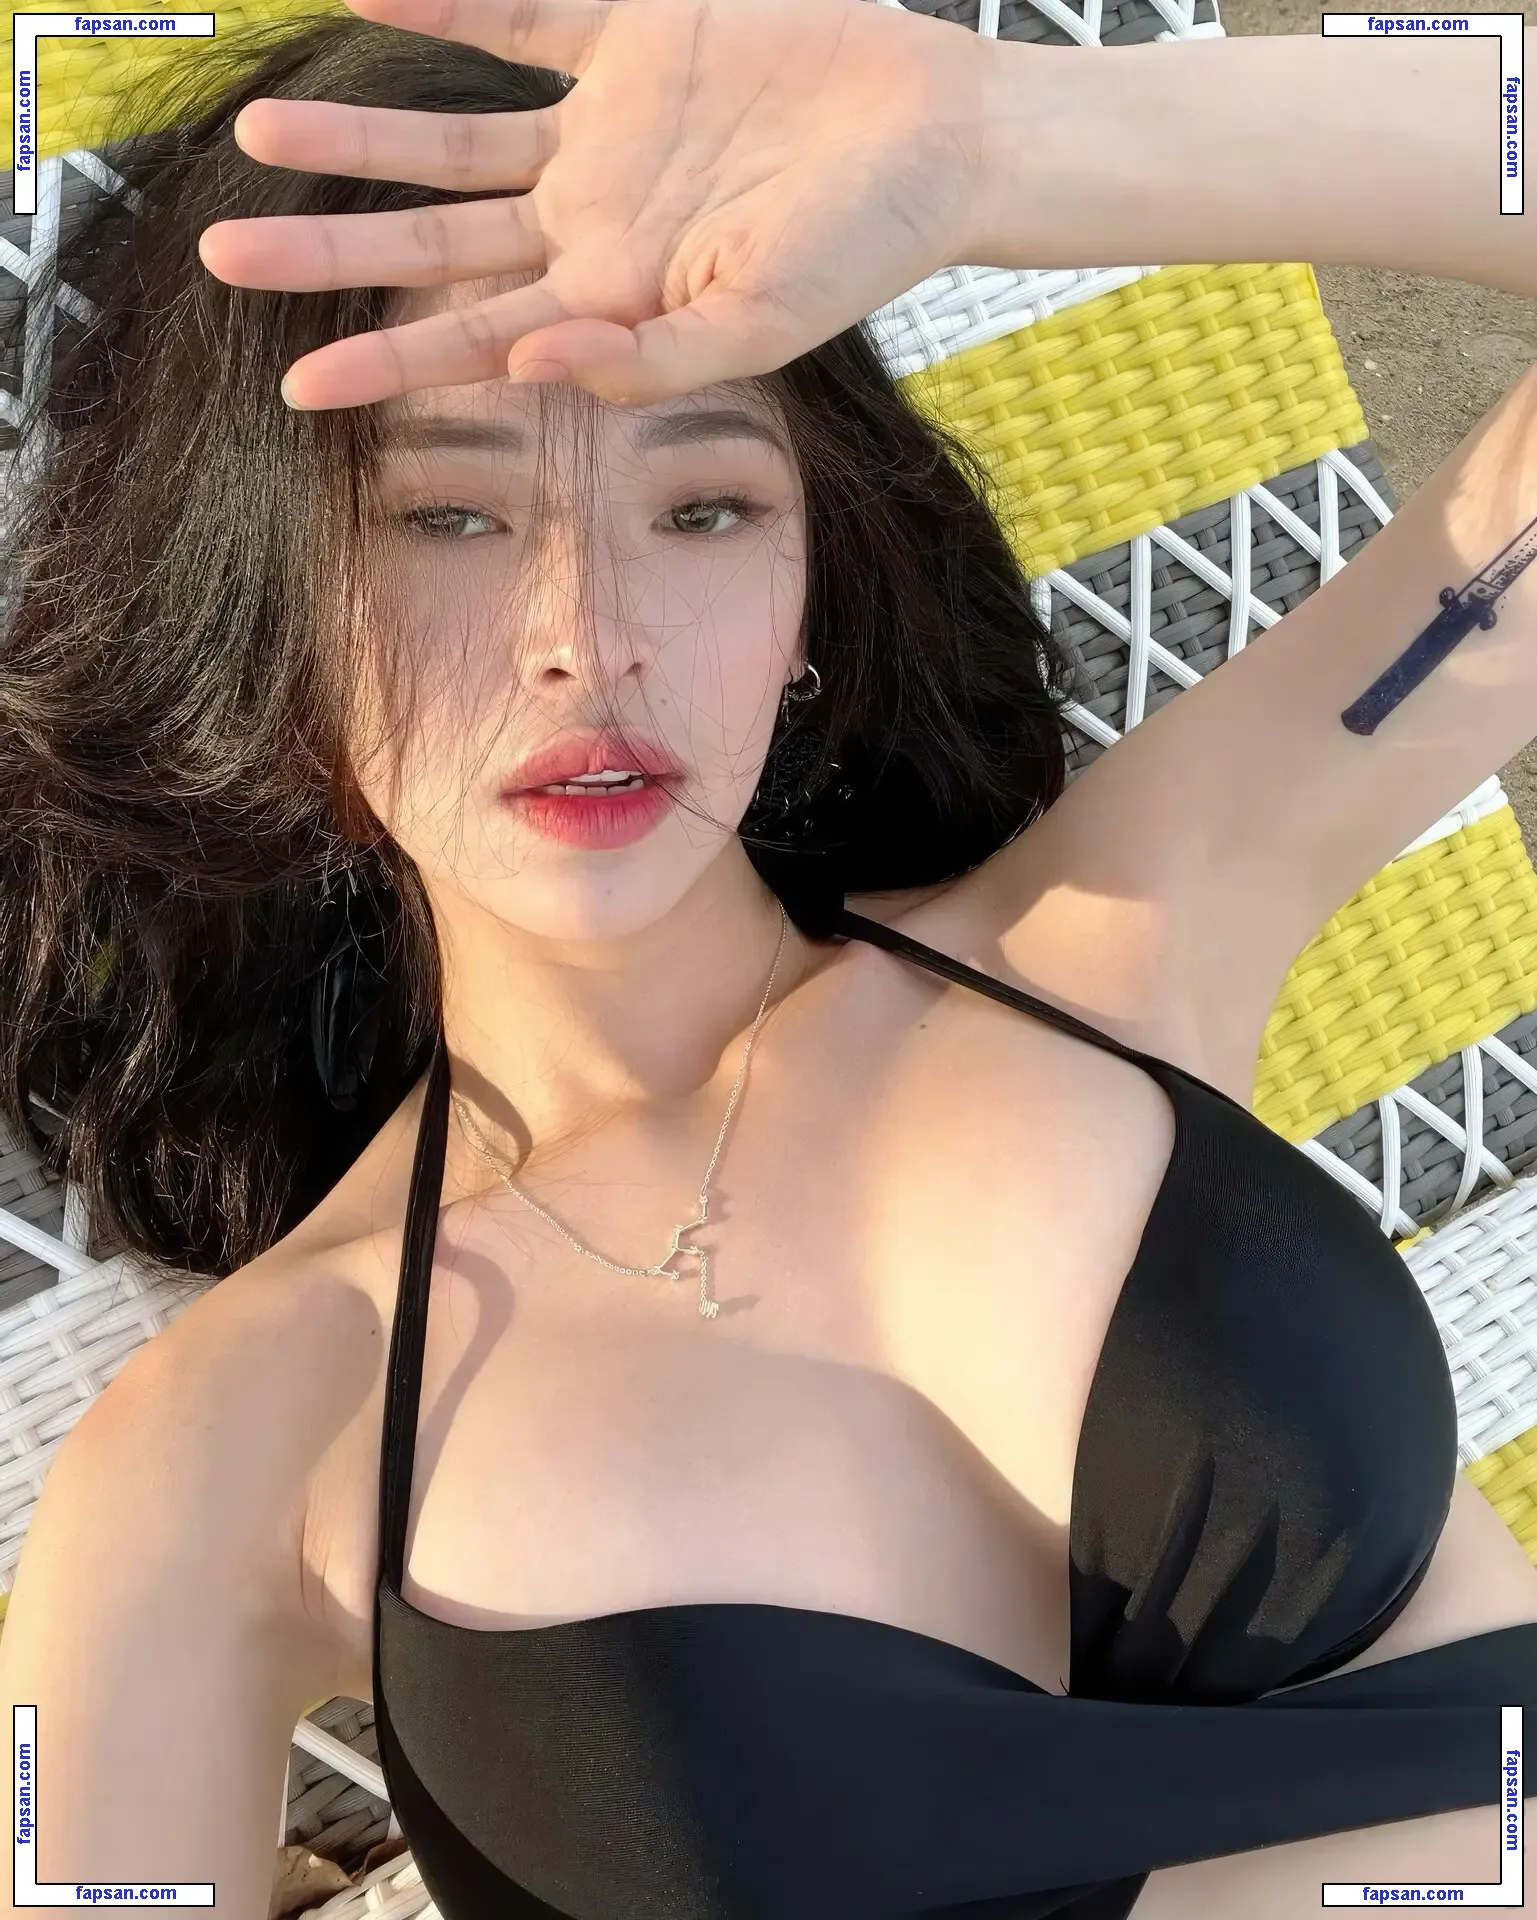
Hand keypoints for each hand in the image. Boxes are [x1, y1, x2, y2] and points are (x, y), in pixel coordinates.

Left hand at [195, 0, 990, 410]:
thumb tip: (530, 369)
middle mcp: (589, 224)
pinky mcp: (630, 37)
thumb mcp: (760, 328)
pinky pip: (512, 20)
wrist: (938, 134)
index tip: (297, 392)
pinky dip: (439, 10)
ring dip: (359, 143)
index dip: (387, 368)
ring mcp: (603, 132)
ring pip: (449, 144)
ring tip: (261, 136)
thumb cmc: (863, 247)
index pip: (475, 342)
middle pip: (433, 247)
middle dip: (332, 255)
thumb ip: (646, 360)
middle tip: (225, 254)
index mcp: (612, 300)